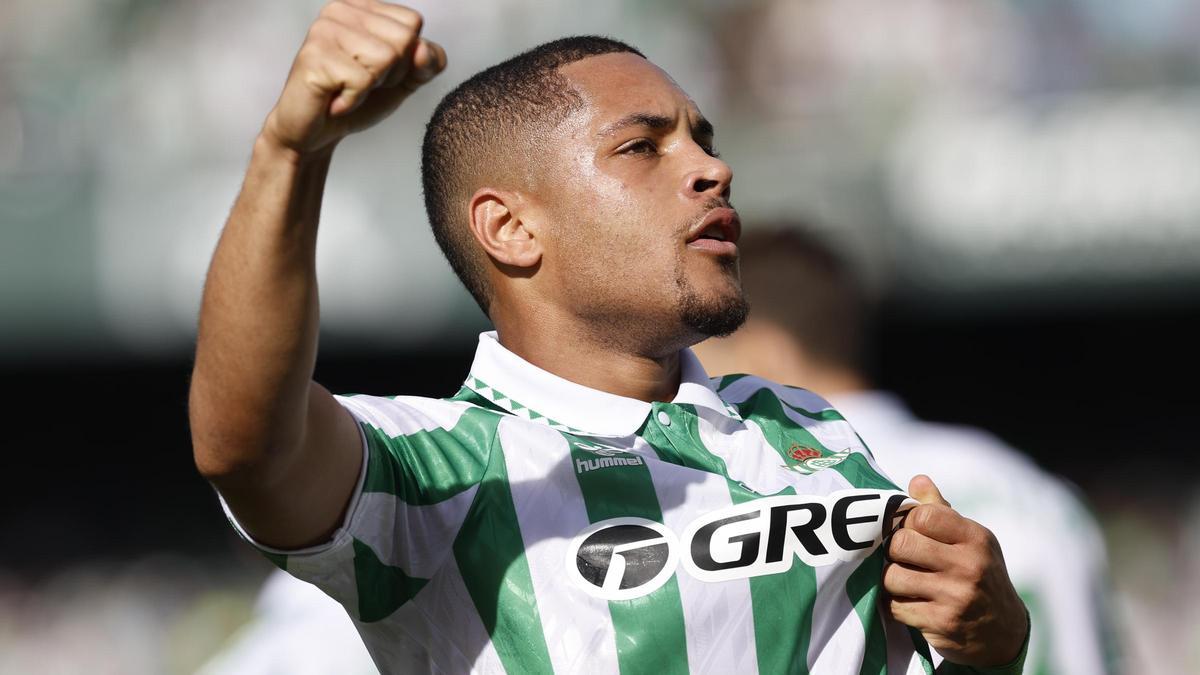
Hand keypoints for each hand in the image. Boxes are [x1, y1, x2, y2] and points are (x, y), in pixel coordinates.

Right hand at [261, 0, 446, 155]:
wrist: (316, 133)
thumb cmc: (356, 101)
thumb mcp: (403, 80)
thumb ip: (426, 63)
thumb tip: (423, 49)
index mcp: (363, 8)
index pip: (412, 22)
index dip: (407, 58)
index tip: (378, 71)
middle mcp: (341, 10)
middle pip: (403, 39)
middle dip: (391, 73)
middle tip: (361, 83)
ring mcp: (325, 30)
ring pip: (385, 58)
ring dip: (371, 87)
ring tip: (346, 89)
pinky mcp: (314, 55)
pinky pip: (361, 80)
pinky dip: (354, 100)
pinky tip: (335, 100)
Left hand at [884, 475, 1027, 666]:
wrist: (1003, 632)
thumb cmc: (979, 575)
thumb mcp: (970, 540)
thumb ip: (941, 510)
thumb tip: (917, 480)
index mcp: (975, 538)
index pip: (923, 515)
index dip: (908, 523)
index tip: (912, 533)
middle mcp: (968, 565)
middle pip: (902, 544)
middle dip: (895, 552)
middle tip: (903, 559)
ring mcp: (955, 596)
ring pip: (892, 576)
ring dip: (891, 580)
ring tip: (904, 581)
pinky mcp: (941, 623)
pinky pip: (895, 606)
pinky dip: (894, 605)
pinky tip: (907, 602)